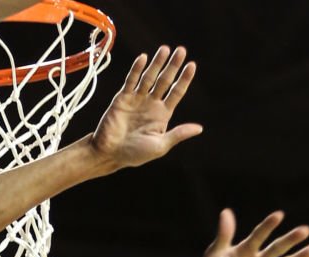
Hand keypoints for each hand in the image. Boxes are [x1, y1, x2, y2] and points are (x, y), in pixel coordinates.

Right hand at [91, 47, 200, 168]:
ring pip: (149, 77)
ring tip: (165, 49)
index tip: (192, 65)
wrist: (109, 153)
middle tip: (181, 50)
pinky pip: (131, 80)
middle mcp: (151, 104)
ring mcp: (137, 99)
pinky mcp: (123, 97)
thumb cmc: (135, 154)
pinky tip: (144, 58)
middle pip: (165, 80)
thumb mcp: (160, 146)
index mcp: (162, 115)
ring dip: (157, 63)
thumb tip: (199, 128)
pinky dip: (137, 69)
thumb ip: (178, 134)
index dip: (184, 79)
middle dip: (173, 66)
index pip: (176, 93)